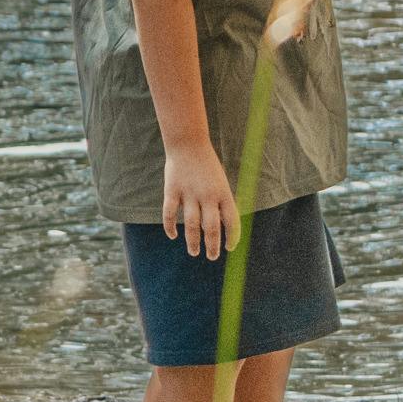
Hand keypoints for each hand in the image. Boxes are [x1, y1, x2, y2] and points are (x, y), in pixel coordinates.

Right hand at [162, 145, 237, 260]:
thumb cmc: (207, 166)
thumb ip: (223, 202)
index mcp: (224, 193)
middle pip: (212, 228)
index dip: (232, 237)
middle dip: (212, 246)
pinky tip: (173, 236)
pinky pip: (170, 213)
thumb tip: (226, 225)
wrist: (188, 145)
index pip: (231, 222)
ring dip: (193, 242)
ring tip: (194, 252)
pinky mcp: (172, 190)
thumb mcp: (221, 182)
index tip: (229, 248)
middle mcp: (208, 196)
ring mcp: (189, 193)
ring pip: (192, 225)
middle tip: (212, 257)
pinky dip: (170, 227)